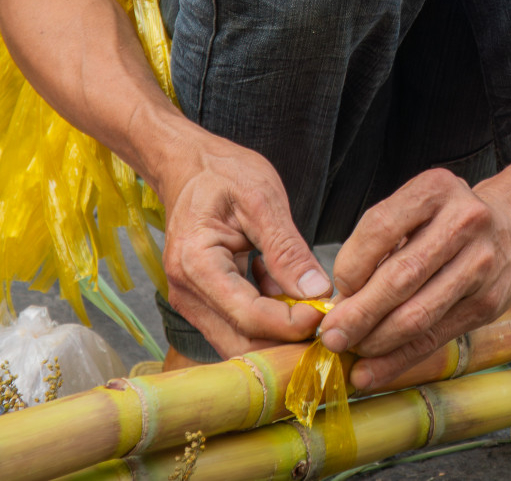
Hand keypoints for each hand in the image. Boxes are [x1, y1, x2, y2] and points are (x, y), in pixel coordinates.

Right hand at [157, 136, 330, 356]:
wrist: (189, 166)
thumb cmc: (222, 174)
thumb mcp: (263, 199)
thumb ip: (287, 250)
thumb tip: (315, 292)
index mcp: (196, 264)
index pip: (248, 316)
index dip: (290, 324)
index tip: (323, 311)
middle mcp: (186, 292)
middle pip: (241, 343)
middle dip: (286, 340)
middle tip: (323, 319)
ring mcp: (191, 301)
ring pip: (240, 342)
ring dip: (277, 332)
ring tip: (306, 300)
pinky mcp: (202, 302)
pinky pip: (237, 327)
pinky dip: (266, 318)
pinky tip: (279, 286)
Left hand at [319, 169, 510, 389]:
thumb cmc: (446, 221)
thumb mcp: (415, 210)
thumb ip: (379, 246)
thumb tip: (339, 302)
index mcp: (436, 189)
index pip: (381, 227)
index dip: (350, 264)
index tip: (334, 289)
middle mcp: (464, 222)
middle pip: (400, 276)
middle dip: (358, 313)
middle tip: (330, 335)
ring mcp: (481, 264)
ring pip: (418, 314)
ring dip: (375, 340)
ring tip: (348, 350)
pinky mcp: (489, 304)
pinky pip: (434, 338)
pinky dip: (397, 360)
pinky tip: (370, 371)